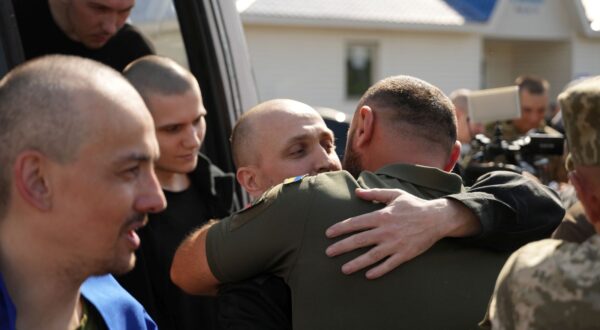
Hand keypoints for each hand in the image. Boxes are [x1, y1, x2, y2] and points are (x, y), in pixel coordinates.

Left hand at [325, 188, 478, 278]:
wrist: (437, 218)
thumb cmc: (414, 205)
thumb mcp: (394, 195)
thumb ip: (374, 194)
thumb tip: (357, 192)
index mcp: (382, 216)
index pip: (356, 223)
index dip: (341, 228)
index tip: (329, 234)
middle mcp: (386, 231)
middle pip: (359, 240)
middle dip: (342, 247)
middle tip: (328, 253)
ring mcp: (395, 244)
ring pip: (372, 256)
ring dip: (357, 263)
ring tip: (344, 269)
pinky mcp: (405, 254)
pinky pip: (390, 265)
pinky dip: (379, 271)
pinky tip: (368, 276)